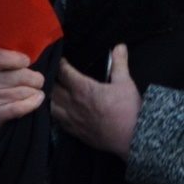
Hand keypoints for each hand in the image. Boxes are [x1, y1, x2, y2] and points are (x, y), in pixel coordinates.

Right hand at [0, 49, 45, 139]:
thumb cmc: (8, 79)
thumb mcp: (9, 63)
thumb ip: (21, 52)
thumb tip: (42, 45)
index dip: (16, 59)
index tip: (27, 61)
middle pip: (22, 76)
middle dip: (36, 79)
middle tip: (36, 80)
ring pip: (26, 92)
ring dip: (35, 92)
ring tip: (32, 92)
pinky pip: (18, 108)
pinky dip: (32, 104)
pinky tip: (37, 100)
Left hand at [51, 44, 142, 159]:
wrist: (131, 137)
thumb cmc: (128, 108)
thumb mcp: (125, 82)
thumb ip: (119, 63)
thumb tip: (120, 45)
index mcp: (83, 89)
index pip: (64, 73)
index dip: (61, 64)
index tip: (61, 59)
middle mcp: (73, 104)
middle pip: (53, 89)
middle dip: (52, 79)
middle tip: (54, 74)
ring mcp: (72, 120)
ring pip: (52, 106)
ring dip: (51, 97)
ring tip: (54, 91)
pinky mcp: (75, 132)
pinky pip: (57, 121)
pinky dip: (55, 113)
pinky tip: (58, 110)